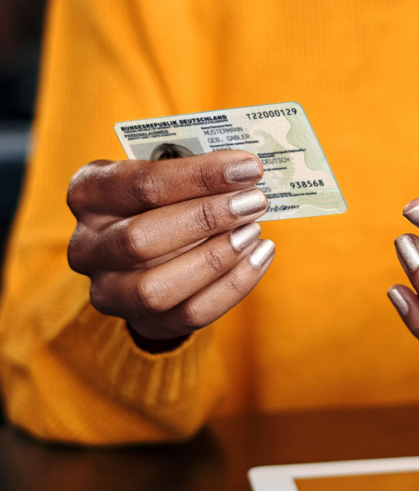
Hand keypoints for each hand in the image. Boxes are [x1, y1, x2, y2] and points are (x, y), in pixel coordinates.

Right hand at [67, 151, 275, 344]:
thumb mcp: (170, 173)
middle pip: (140, 238)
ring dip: (216, 258)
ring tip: (254, 230)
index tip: (248, 168)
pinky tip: (260, 255)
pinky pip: (190, 314)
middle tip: (255, 200)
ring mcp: (108, 290)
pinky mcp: (143, 322)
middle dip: (206, 218)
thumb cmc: (166, 197)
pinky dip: (234, 285)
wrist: (153, 251)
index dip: (199, 176)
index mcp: (89, 192)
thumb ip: (197, 171)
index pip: (140, 184)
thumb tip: (247, 171)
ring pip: (156, 289)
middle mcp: (86, 245)